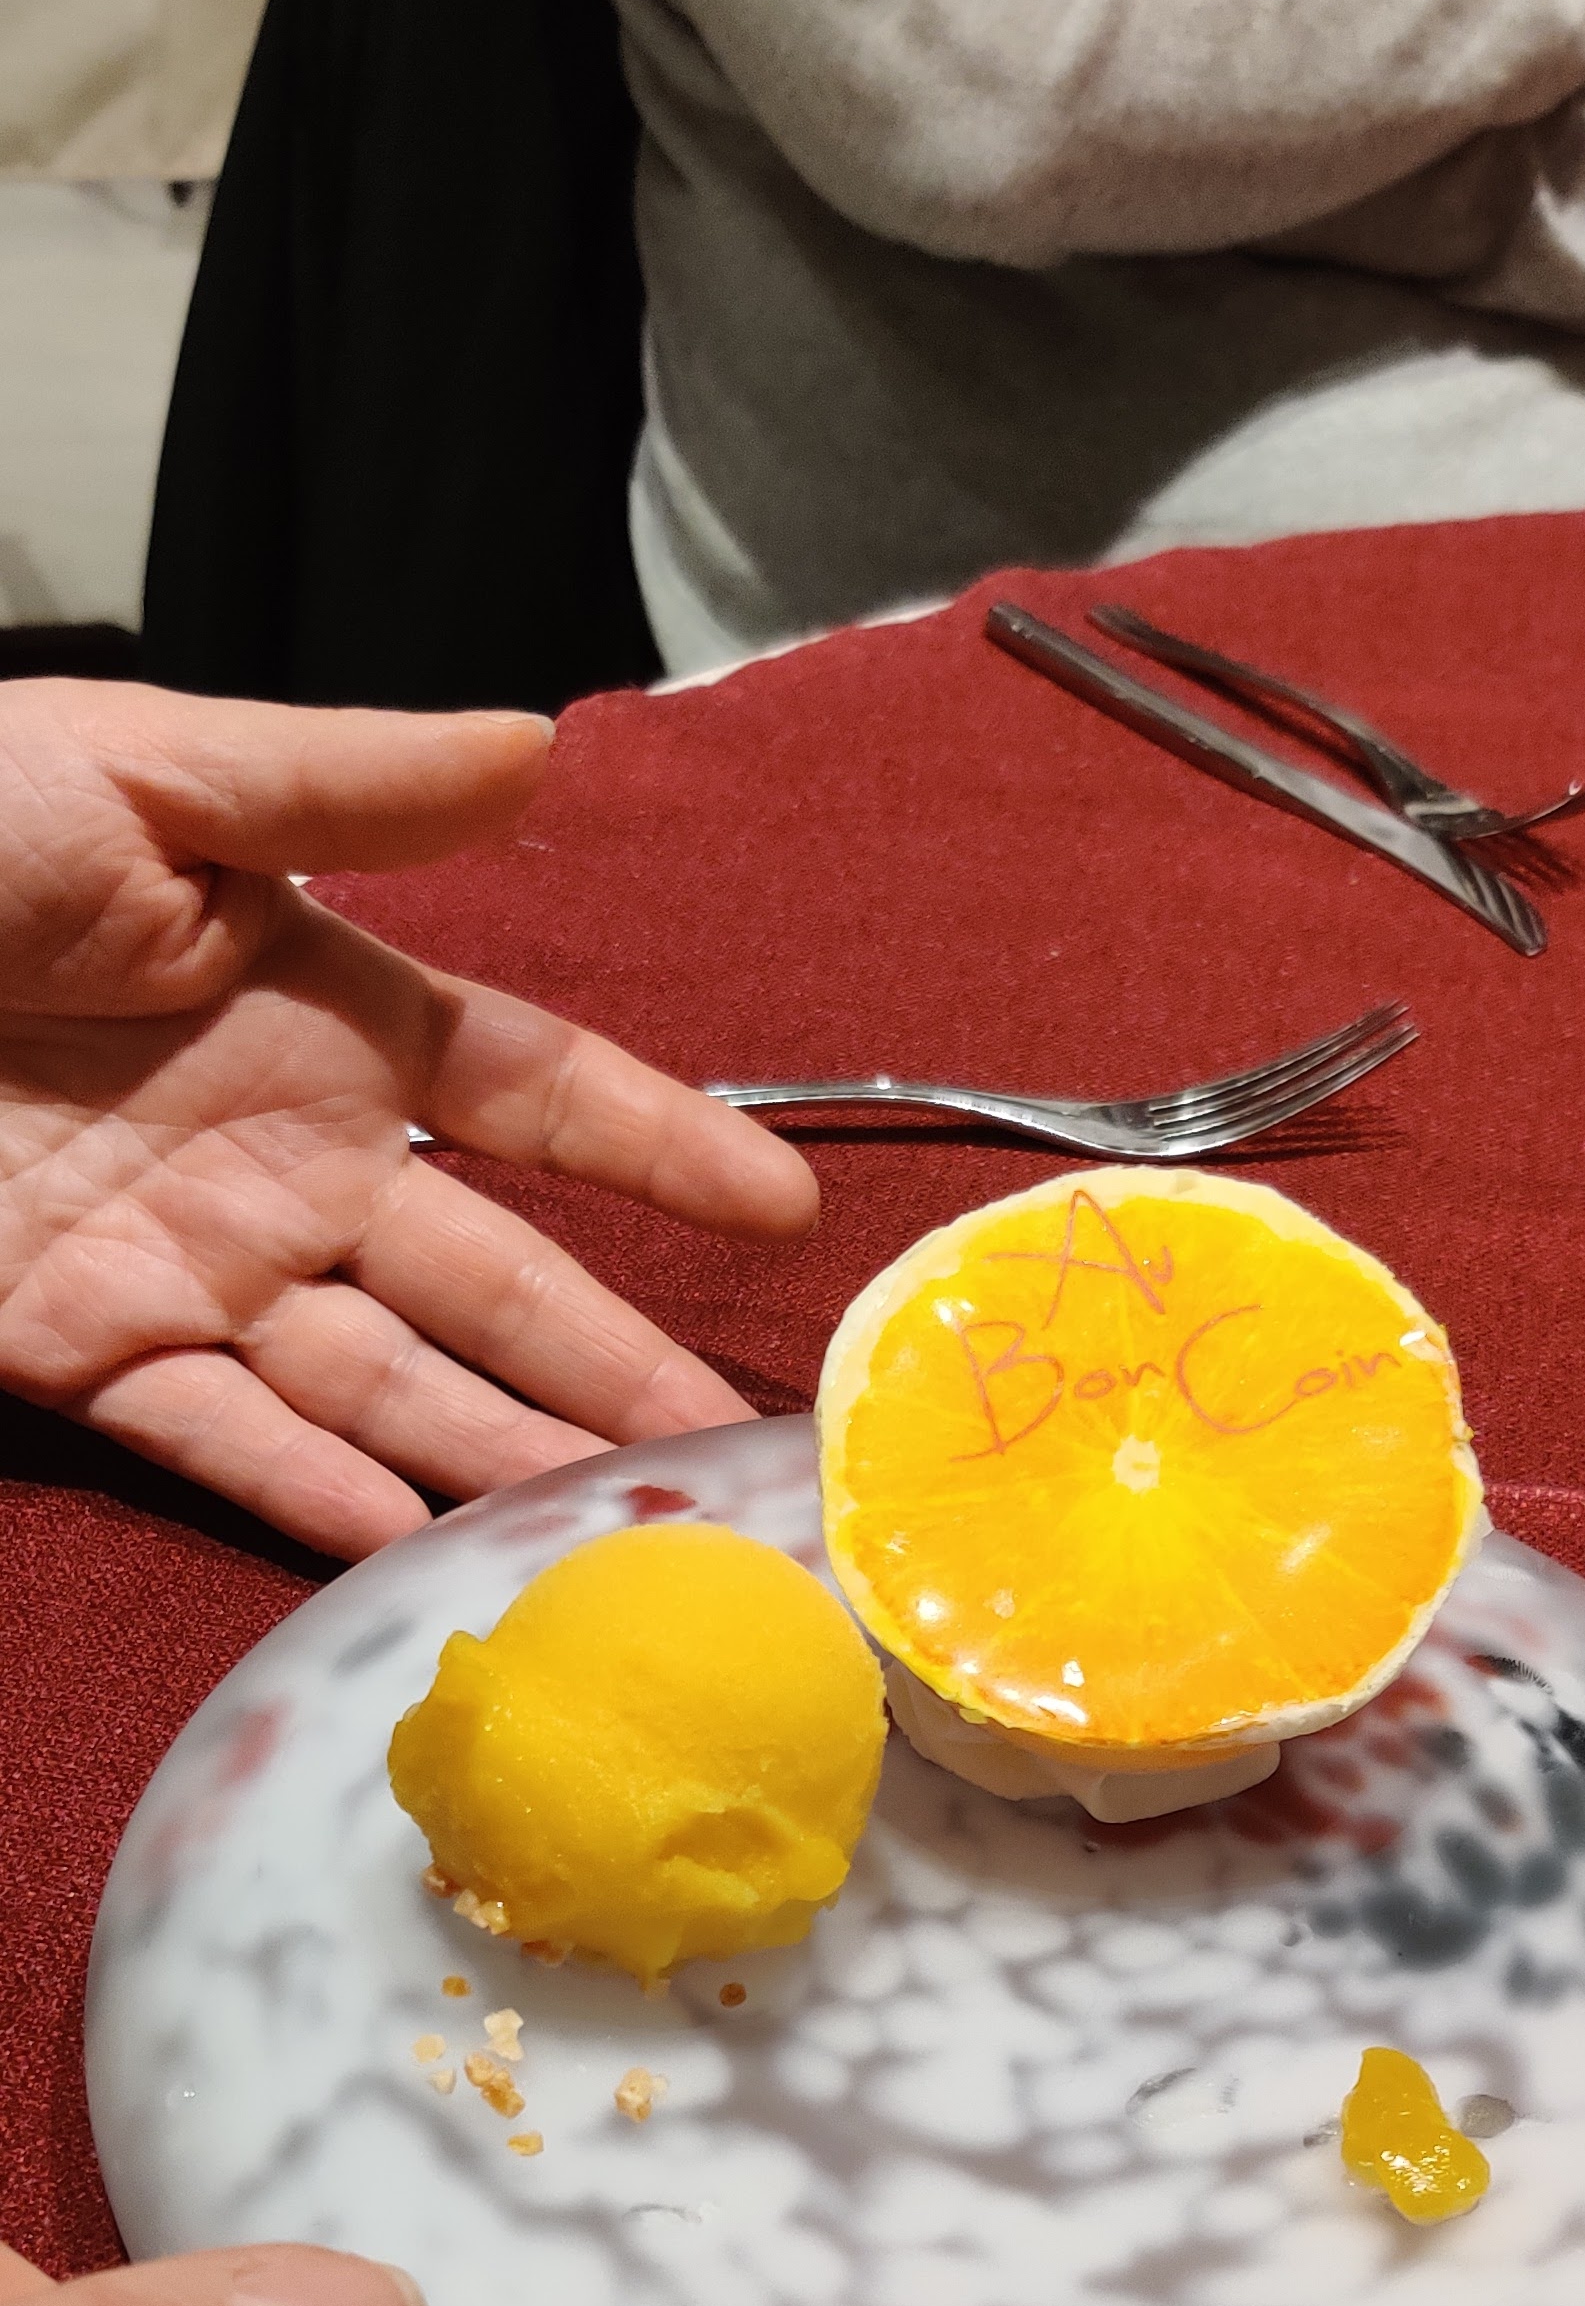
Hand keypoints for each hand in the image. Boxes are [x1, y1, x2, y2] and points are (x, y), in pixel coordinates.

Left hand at [0, 680, 819, 1558]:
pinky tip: (428, 1555)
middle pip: (487, 1282)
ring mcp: (192, 1268)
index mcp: (320, 1008)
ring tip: (633, 1538)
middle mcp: (284, 1156)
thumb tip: (542, 750)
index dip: (654, 1145)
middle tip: (751, 1455)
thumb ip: (343, 787)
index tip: (781, 1211)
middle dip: (614, 1365)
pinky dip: (324, 1507)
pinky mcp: (81, 1355)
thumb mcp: (141, 771)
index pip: (529, 1088)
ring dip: (503, 1462)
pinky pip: (230, 1445)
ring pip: (386, 1390)